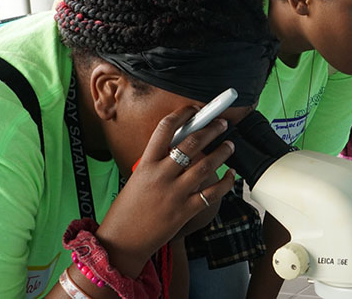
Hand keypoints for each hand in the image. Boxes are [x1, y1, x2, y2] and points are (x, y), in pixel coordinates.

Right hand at [95, 106, 235, 276]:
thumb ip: (156, 162)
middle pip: (191, 144)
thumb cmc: (128, 209)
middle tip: (221, 123)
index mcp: (145, 164)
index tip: (194, 110)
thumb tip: (180, 146)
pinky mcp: (185, 211)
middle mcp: (160, 176)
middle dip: (210, 129)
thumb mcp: (136, 178)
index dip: (182, 115)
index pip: (164, 129)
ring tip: (230, 144)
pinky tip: (231, 174)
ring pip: (206, 165)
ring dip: (222, 151)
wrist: (121, 242)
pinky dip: (226, 182)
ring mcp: (174, 193)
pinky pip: (212, 192)